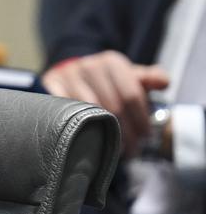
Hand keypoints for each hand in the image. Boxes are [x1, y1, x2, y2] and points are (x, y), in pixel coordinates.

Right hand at [42, 50, 169, 156]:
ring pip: (90, 113)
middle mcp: (89, 65)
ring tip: (115, 151)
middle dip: (126, 132)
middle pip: (112, 106)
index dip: (141, 120)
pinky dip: (78, 128)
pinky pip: (65, 112)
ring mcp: (67, 75)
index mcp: (112, 62)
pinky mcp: (49, 85)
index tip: (145, 137)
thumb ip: (149, 79)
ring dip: (104, 135)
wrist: (72, 73)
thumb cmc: (107, 81)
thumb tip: (164, 83)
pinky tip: (88, 141)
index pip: (131, 95)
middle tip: (132, 151)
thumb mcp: (129, 76)